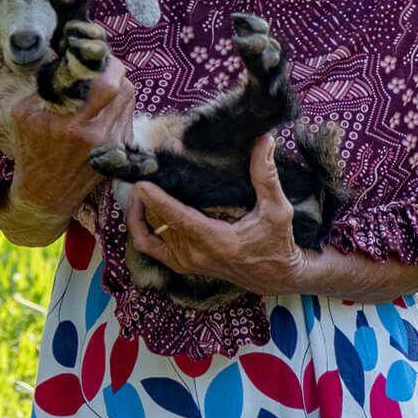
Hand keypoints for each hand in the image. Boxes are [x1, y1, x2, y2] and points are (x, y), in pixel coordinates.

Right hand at [5, 55, 137, 219]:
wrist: (45, 194)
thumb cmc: (31, 151)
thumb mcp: (23, 115)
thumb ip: (44, 85)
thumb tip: (61, 57)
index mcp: (72, 125)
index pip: (107, 83)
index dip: (105, 62)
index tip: (93, 54)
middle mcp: (98, 134)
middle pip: (124, 87)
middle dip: (113, 70)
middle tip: (99, 64)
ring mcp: (112, 144)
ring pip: (129, 99)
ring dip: (118, 85)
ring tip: (100, 83)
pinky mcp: (120, 151)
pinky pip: (128, 115)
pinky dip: (119, 104)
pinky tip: (103, 105)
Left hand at [126, 135, 306, 296]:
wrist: (273, 277)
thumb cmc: (278, 243)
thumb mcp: (277, 210)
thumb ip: (267, 176)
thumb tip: (265, 140)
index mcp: (218, 241)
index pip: (179, 219)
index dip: (157, 200)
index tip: (141, 182)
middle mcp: (196, 253)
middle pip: (158, 221)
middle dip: (146, 196)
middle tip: (145, 168)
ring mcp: (185, 261)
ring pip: (148, 231)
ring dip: (141, 208)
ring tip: (142, 184)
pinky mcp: (179, 264)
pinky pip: (147, 245)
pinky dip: (139, 227)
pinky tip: (143, 207)